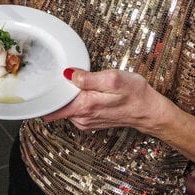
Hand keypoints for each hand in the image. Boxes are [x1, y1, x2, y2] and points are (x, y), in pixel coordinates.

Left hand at [42, 67, 171, 133]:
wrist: (149, 111)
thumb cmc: (134, 93)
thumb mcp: (112, 79)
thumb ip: (87, 78)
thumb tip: (67, 74)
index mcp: (83, 107)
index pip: (52, 108)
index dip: (46, 96)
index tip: (44, 83)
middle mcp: (81, 118)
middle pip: (57, 106)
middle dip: (58, 92)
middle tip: (64, 76)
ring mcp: (86, 121)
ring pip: (66, 107)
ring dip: (69, 95)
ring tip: (79, 82)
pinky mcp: (91, 120)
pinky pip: (75, 110)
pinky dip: (77, 100)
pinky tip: (86, 90)